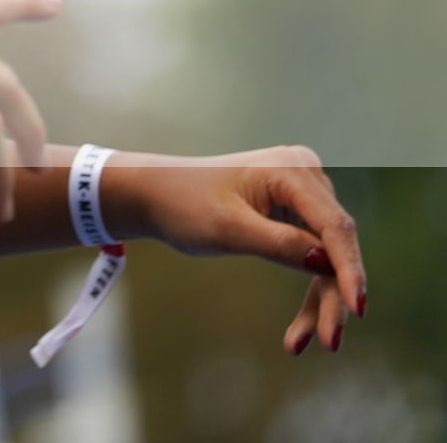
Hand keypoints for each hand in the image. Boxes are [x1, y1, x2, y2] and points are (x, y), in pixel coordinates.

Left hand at [107, 147, 366, 354]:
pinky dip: (308, 287)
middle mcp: (305, 174)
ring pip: (326, 255)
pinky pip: (312, 252)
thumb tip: (327, 262)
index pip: (334, 225)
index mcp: (290, 168)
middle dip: (332, 295)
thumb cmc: (183, 205)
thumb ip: (277, 243)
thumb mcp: (226, 229)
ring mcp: (302, 191)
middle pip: (334, 244)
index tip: (357, 309)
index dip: (349, 269)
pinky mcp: (295, 210)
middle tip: (328, 343)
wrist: (154, 193)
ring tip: (300, 344)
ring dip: (320, 299)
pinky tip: (300, 330)